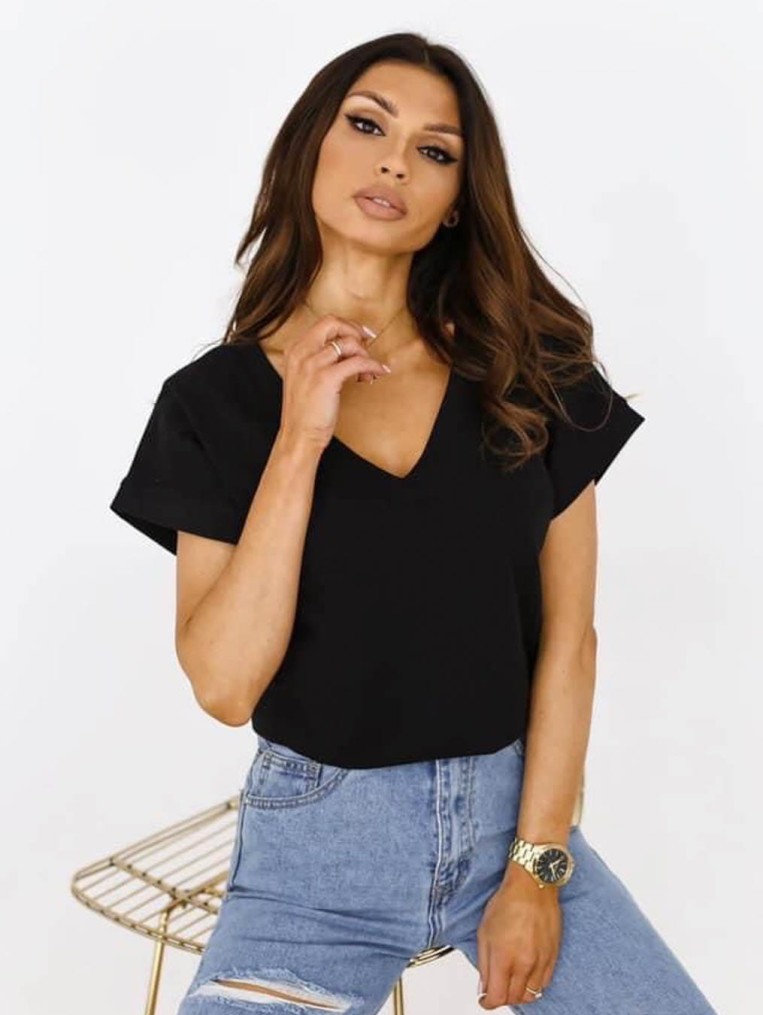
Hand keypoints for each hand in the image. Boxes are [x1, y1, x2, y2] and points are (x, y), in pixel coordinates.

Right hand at [276, 314, 391, 451]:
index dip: (346, 326)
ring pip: (348, 343)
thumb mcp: (304, 378)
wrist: (299, 435)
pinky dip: (372, 366)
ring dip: (365, 354)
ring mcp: (312, 364)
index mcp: (295, 350)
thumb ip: (318, 360)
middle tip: (368, 342)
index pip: (324, 324)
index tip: (360, 335)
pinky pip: (357, 362)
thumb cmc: (305, 412)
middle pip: (333, 323)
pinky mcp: (327, 378)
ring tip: (368, 371)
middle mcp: (301, 353)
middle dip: (355, 330)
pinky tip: (376, 373)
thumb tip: (346, 349)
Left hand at [476, 870, 561, 1007]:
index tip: (484, 999)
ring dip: (519, 993)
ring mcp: (542, 961)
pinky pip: (544, 983)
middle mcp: (525, 963)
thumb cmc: (508, 902)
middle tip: (495, 989)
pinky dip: (534, 984)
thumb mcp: (484, 931)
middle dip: (502, 997)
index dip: (488, 1002)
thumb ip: (484, 963)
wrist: (533, 885)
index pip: (497, 997)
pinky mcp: (554, 956)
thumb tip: (484, 985)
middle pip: (514, 999)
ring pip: (532, 995)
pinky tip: (526, 974)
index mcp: (505, 957)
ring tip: (511, 981)